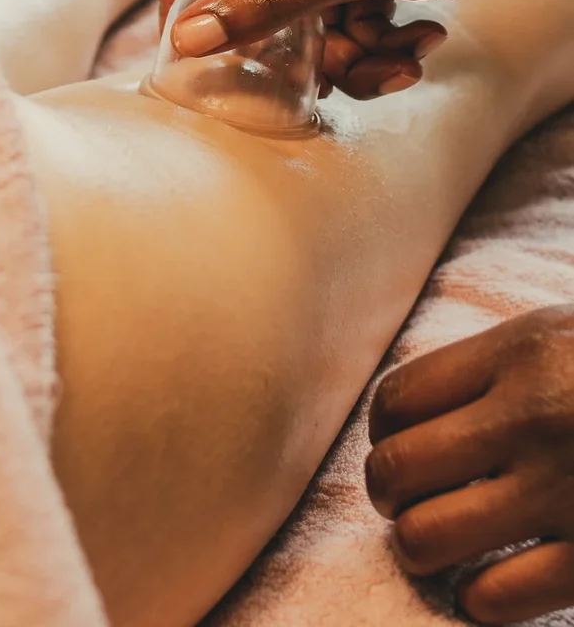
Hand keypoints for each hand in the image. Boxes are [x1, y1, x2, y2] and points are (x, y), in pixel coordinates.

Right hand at [139, 0, 554, 99]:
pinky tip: (416, 40)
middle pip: (243, 3)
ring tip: (400, 51)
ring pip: (296, 29)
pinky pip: (337, 30)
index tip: (213, 38)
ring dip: (347, 56)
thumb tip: (188, 37)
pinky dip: (373, 47)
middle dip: (291, 48)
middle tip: (335, 59)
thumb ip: (266, 2)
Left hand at [366, 305, 573, 623]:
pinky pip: (500, 598)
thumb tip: (404, 416)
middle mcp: (533, 417)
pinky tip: (484, 584)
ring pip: (430, 538)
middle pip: (397, 469)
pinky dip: (476, 599)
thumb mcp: (555, 336)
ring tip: (435, 542)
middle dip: (387, 493)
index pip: (396, 400)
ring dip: (419, 548)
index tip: (395, 443)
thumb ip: (486, 367)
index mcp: (518, 354)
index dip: (380, 431)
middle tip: (405, 498)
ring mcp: (567, 489)